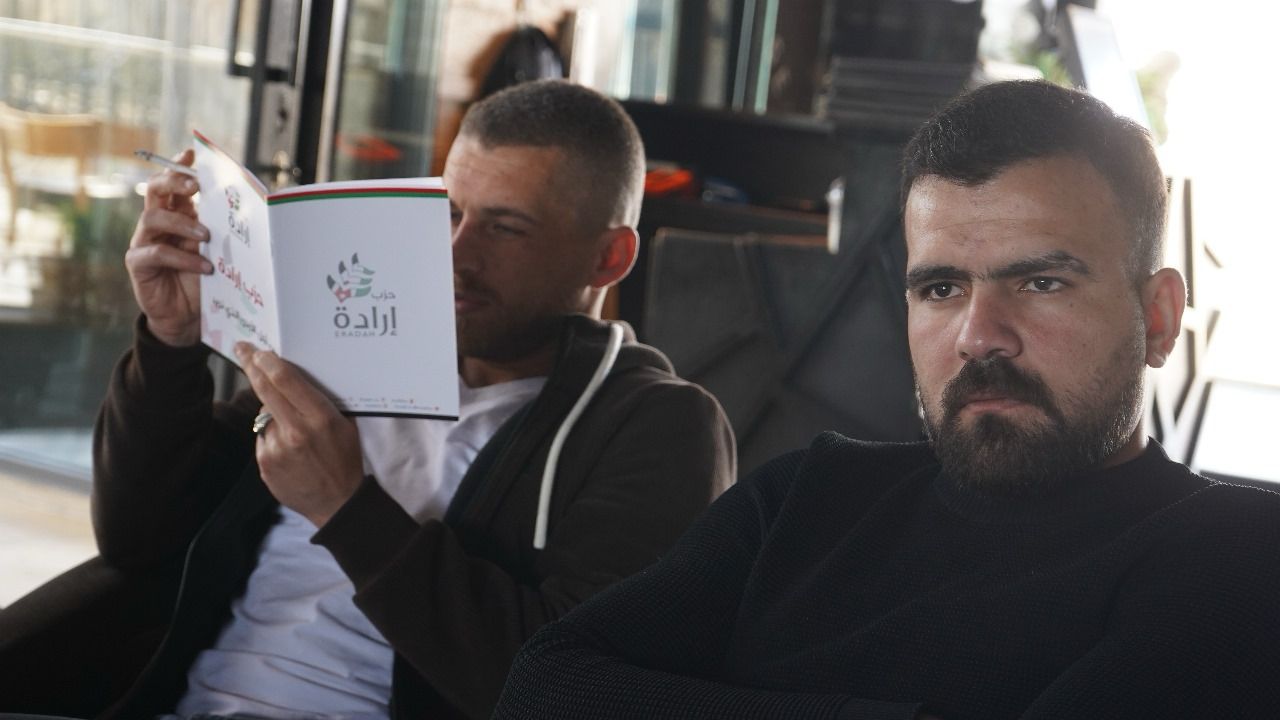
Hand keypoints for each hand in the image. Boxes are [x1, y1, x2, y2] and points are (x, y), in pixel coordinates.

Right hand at [124, 149, 211, 346]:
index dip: (179, 166)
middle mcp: (158, 222)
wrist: (188, 318)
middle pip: (155, 189)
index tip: (192, 154)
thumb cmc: (205, 280)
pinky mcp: (138, 264)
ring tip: (207, 237)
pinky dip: (182, 259)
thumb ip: (223, 229)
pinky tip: (204, 268)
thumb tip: (250, 208)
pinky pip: (155, 253)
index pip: (173, 182)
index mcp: (178, 213)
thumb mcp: (218, 250)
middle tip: (195, 185)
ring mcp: (145, 241)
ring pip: (153, 218)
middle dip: (174, 181)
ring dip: (182, 224)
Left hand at [236, 343, 365, 526]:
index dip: (269, 361)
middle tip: (242, 349)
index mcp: (320, 418)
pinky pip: (263, 438)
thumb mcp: (346, 425)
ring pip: (264, 416)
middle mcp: (296, 431)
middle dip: (251, 366)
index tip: (258, 350)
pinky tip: (289, 450)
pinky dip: (272, 437)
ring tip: (295, 432)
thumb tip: (299, 377)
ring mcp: (277, 449)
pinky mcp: (265, 464)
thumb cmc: (346, 460)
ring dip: (273, 414)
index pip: (286, 380)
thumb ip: (322, 402)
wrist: (338, 503)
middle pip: (265, 389)